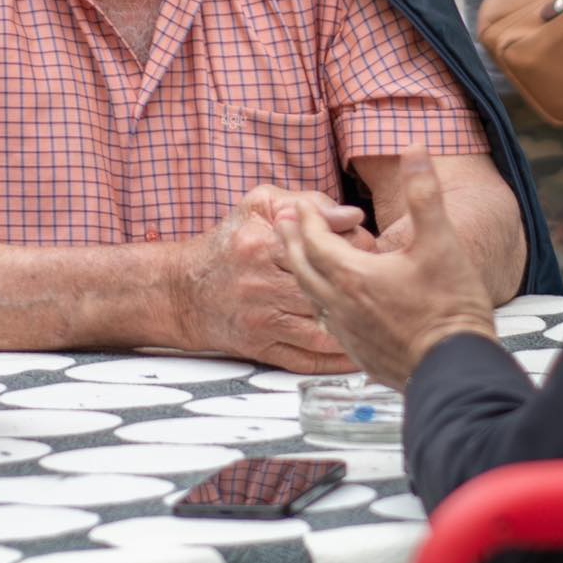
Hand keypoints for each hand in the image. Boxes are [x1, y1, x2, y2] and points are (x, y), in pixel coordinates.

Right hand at [173, 187, 363, 372]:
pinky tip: (357, 349)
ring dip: (355, 327)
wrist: (183, 290)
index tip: (368, 250)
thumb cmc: (229, 243)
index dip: (356, 249)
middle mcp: (261, 284)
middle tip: (378, 284)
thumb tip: (352, 217)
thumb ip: (306, 203)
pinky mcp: (261, 348)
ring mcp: (261, 321)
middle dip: (360, 288)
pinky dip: (336, 359)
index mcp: (262, 244)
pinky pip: (308, 359)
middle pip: (328, 289)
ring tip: (377, 318)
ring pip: (323, 330)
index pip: (325, 248)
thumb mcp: (260, 206)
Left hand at [276, 148, 497, 387]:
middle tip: (282, 222)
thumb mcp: (441, 242)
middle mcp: (339, 305)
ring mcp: (346, 333)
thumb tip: (415, 149)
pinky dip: (318, 301)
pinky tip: (327, 302)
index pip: (314, 239)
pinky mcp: (357, 354)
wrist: (455, 369)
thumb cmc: (450, 306)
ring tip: (299, 257)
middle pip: (301, 267)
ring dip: (302, 271)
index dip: (306, 218)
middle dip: (291, 240)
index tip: (299, 203)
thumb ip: (424, 193)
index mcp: (353, 275)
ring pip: (310, 296)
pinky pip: (324, 322)